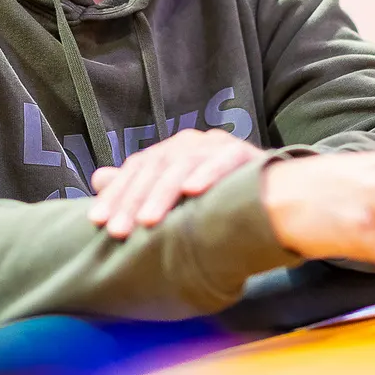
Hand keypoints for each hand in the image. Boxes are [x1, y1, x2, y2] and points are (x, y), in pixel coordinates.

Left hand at [88, 129, 264, 237]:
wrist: (276, 193)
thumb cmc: (219, 197)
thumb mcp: (175, 194)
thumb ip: (140, 185)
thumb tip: (98, 178)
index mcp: (174, 150)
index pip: (137, 167)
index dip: (116, 193)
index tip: (97, 221)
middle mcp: (193, 142)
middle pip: (156, 167)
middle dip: (133, 199)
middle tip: (118, 231)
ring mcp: (219, 145)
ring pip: (184, 165)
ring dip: (164, 193)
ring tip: (147, 221)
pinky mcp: (245, 154)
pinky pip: (224, 161)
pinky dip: (208, 174)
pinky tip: (193, 191)